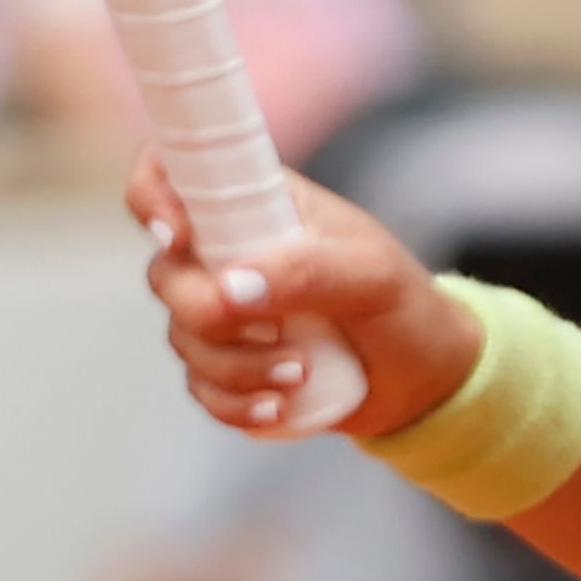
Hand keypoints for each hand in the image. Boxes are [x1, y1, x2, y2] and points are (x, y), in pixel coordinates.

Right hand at [127, 152, 484, 440]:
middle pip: (165, 275)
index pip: (170, 172)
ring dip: (235, 369)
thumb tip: (232, 288)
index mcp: (255, 204)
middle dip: (209, 316)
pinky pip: (201, 388)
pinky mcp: (232, 367)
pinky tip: (279, 408)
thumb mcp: (373, 275)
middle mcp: (228, 252)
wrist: (428, 380)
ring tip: (300, 375)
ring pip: (183, 339)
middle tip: (273, 335)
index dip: (152, 197)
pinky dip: (233, 405)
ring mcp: (226, 312)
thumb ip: (306, 271)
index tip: (178, 238)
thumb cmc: (406, 307)